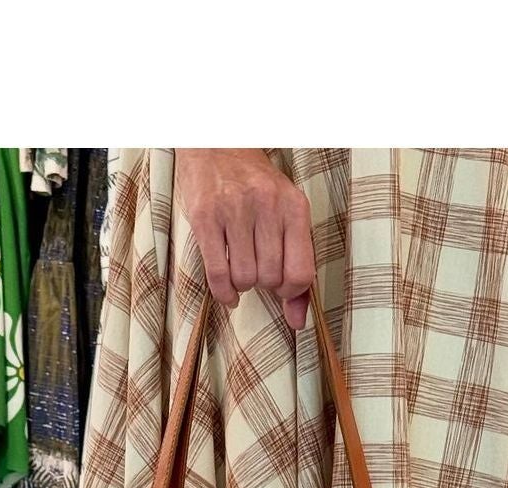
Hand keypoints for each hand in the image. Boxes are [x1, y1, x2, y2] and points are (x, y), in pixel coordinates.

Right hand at [175, 149, 315, 329]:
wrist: (218, 145)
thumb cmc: (256, 188)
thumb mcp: (287, 216)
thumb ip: (297, 267)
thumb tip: (297, 322)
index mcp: (294, 207)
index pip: (301, 273)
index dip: (290, 290)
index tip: (281, 284)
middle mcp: (267, 205)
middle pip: (270, 278)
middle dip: (264, 285)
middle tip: (257, 270)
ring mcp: (234, 210)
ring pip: (245, 278)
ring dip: (242, 285)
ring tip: (241, 269)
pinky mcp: (205, 217)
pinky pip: (218, 274)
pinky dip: (224, 293)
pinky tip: (227, 291)